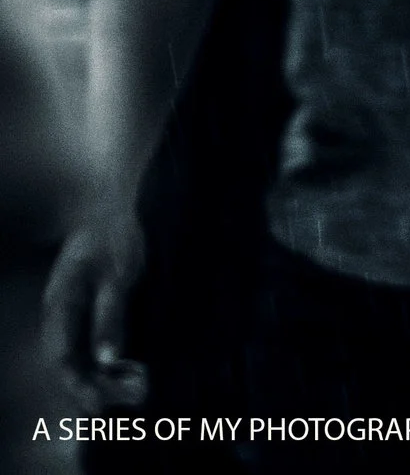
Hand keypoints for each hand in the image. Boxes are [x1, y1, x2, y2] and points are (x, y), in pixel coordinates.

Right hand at [41, 204, 147, 409]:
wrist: (112, 209)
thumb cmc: (114, 237)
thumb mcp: (117, 275)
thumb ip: (111, 316)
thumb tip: (108, 360)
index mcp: (60, 307)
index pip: (61, 359)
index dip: (79, 387)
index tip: (101, 406)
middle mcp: (62, 317)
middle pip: (70, 366)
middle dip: (98, 388)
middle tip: (137, 396)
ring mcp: (74, 316)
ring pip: (82, 359)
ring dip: (107, 378)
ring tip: (141, 386)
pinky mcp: (90, 313)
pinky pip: (94, 347)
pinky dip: (112, 364)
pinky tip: (136, 368)